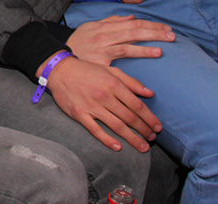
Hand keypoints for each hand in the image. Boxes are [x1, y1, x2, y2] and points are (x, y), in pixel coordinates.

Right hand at [43, 55, 160, 152]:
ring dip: (132, 138)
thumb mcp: (110, 70)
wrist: (59, 71)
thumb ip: (131, 82)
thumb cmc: (87, 70)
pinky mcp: (80, 114)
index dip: (150, 118)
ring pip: (116, 126)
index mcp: (113, 84)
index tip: (158, 127)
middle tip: (152, 138)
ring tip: (143, 147)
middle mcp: (104, 96)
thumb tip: (150, 93)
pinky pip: (95, 130)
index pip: (137, 105)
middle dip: (144, 129)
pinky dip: (107, 140)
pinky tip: (118, 147)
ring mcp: (91, 106)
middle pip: (129, 117)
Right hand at [67, 15, 174, 65]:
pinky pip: (125, 55)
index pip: (132, 23)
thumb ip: (110, 21)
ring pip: (131, 39)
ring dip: (152, 40)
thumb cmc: (77, 44)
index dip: (150, 24)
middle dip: (155, 31)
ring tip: (167, 42)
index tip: (165, 28)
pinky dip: (141, 52)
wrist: (59, 59)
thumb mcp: (90, 27)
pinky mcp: (103, 59)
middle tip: (172, 35)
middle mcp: (105, 34)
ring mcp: (104, 47)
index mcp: (104, 26)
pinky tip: (155, 53)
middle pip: (134, 29)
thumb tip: (131, 17)